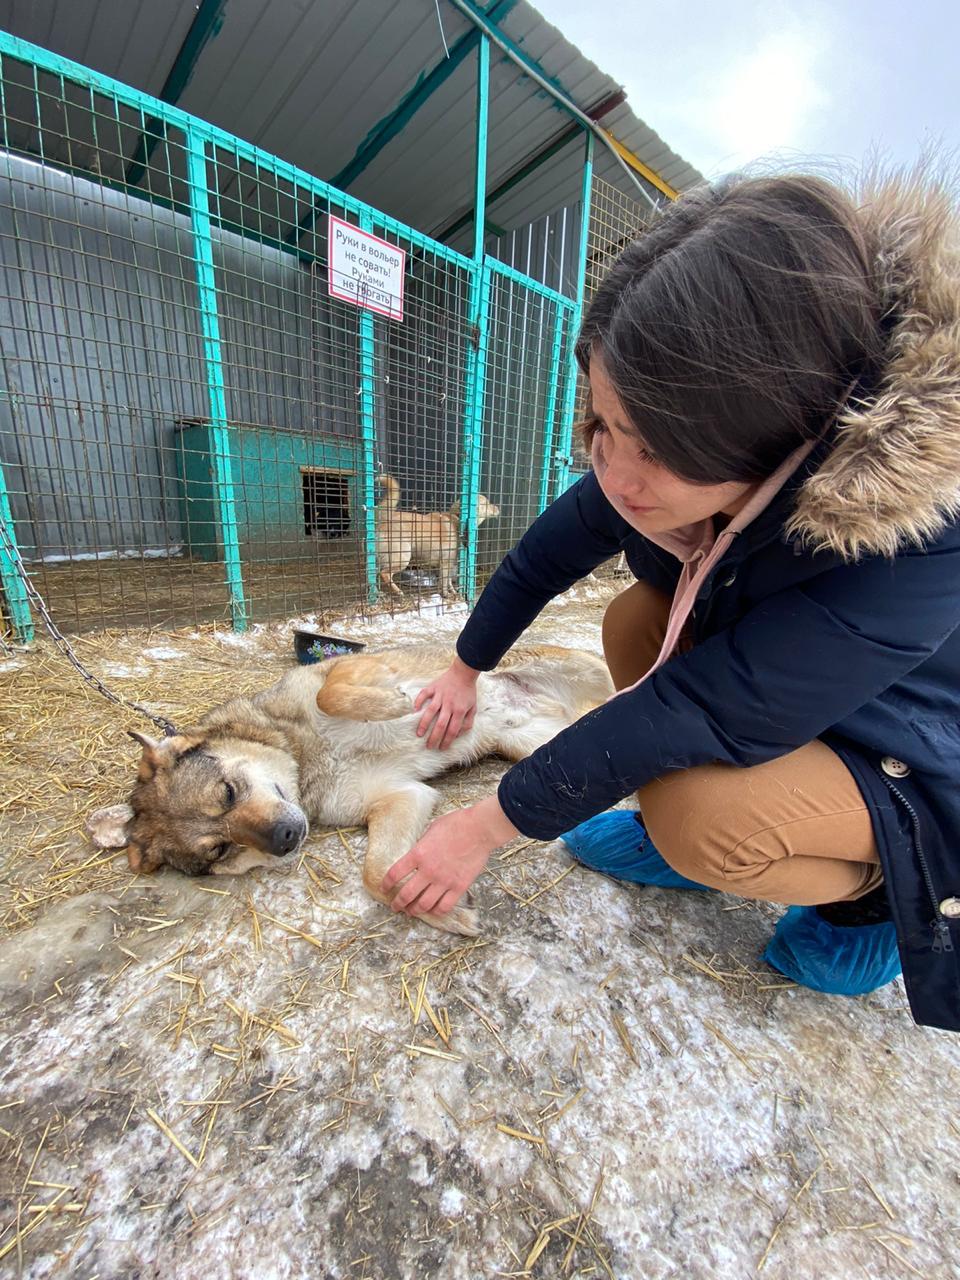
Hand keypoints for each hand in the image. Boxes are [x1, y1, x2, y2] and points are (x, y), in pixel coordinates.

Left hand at [382, 796, 518, 918]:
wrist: (480, 829)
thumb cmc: (456, 824)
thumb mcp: (431, 830)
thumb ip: (422, 845)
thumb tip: (416, 854)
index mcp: (418, 854)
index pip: (394, 873)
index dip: (386, 884)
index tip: (384, 888)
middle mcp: (428, 870)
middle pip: (406, 894)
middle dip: (398, 903)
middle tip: (395, 907)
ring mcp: (444, 880)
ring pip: (424, 904)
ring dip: (415, 910)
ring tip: (412, 911)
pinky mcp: (459, 887)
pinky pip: (444, 906)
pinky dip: (436, 911)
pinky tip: (433, 909)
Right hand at [415, 656, 479, 749]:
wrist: (464, 673)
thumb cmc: (468, 693)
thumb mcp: (473, 708)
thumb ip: (467, 722)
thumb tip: (458, 734)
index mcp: (460, 710)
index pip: (453, 730)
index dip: (447, 741)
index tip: (442, 748)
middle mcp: (449, 704)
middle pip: (440, 724)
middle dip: (434, 738)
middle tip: (429, 746)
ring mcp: (440, 695)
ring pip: (430, 711)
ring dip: (424, 724)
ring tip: (419, 734)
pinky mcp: (433, 687)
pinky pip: (424, 695)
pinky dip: (418, 702)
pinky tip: (414, 711)